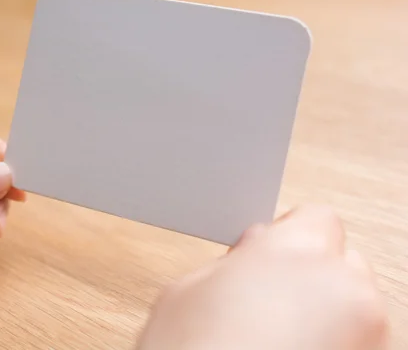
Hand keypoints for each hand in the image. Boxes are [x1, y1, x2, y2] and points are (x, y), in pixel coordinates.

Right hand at [137, 206, 387, 349]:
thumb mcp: (186, 291)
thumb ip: (234, 260)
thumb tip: (253, 252)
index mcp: (298, 255)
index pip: (318, 217)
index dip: (290, 233)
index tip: (271, 252)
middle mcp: (346, 292)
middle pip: (340, 260)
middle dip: (309, 274)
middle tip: (267, 296)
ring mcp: (369, 339)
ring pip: (353, 306)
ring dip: (324, 313)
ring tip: (277, 339)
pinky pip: (357, 342)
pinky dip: (333, 344)